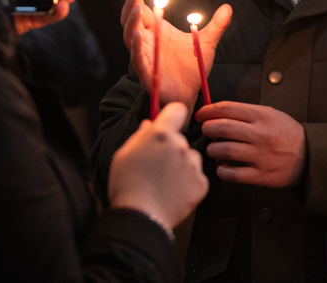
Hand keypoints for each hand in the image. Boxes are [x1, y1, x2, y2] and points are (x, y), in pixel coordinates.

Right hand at [108, 103, 208, 229]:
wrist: (140, 217)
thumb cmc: (127, 184)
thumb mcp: (124, 154)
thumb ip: (140, 136)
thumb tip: (149, 126)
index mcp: (161, 134)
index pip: (177, 110)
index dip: (172, 116)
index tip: (169, 124)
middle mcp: (181, 146)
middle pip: (181, 139)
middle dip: (171, 148)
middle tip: (156, 166)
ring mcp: (193, 165)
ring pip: (191, 158)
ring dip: (182, 165)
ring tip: (164, 182)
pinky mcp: (201, 184)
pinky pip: (196, 177)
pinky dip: (188, 183)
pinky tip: (172, 192)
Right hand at [121, 0, 231, 107]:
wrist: (191, 94)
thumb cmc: (192, 68)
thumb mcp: (206, 43)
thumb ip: (216, 26)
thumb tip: (228, 7)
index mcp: (157, 31)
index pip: (143, 12)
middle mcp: (147, 42)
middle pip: (132, 21)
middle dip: (131, 5)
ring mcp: (145, 57)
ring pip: (130, 37)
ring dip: (131, 23)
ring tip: (137, 9)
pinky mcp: (146, 73)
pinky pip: (137, 59)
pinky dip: (135, 47)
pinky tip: (137, 35)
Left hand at [196, 101, 305, 187]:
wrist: (310, 156)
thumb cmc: (286, 134)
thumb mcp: (271, 115)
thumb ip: (246, 114)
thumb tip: (217, 114)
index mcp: (262, 116)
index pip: (227, 108)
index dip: (208, 110)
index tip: (201, 115)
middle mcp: (260, 134)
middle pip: (222, 128)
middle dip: (207, 129)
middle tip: (205, 131)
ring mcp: (261, 156)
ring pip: (224, 150)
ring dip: (212, 150)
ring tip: (214, 149)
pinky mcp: (261, 175)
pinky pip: (233, 174)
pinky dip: (222, 171)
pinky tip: (222, 168)